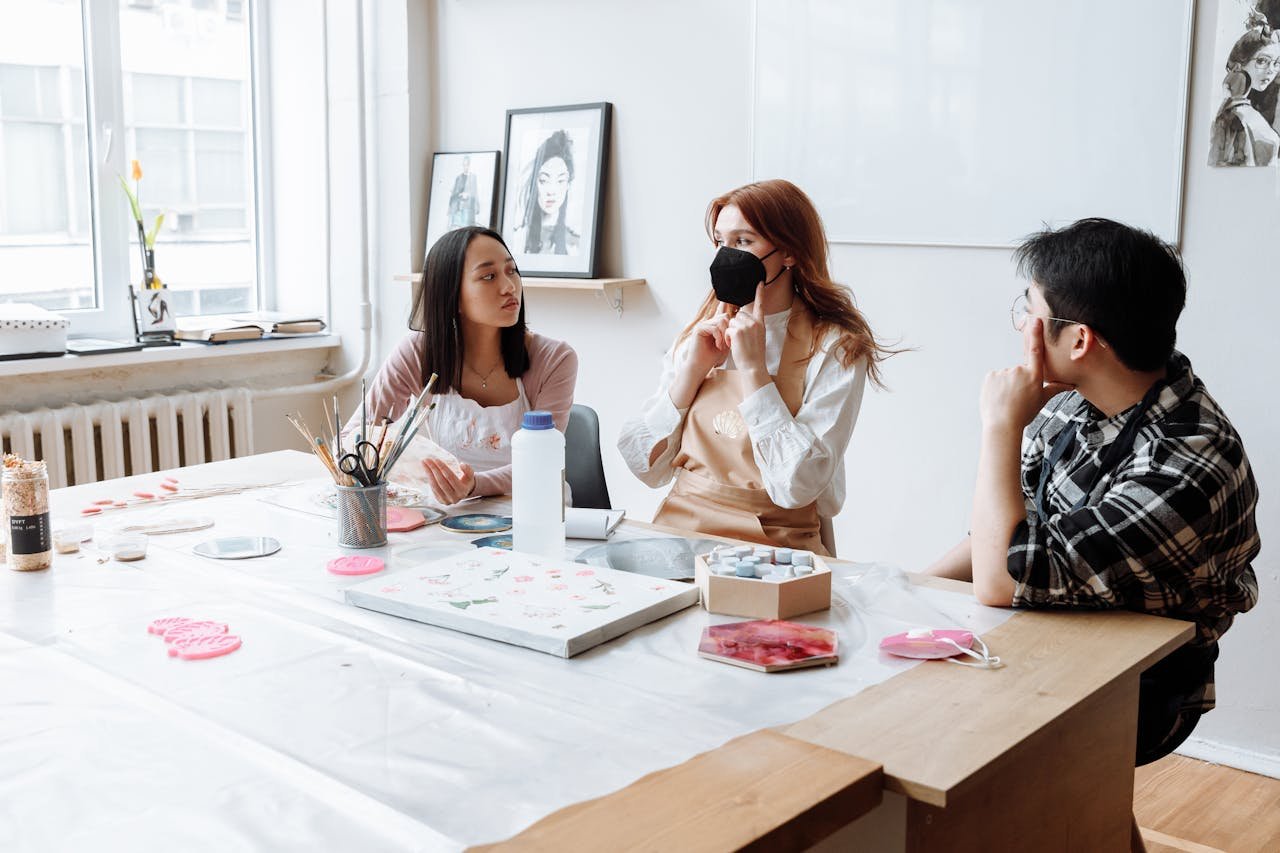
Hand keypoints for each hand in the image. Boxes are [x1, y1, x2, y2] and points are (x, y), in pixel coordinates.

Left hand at [421, 458, 474, 504]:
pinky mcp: (440, 500)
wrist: (462, 493)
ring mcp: (446, 500)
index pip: (450, 477)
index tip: (436, 459)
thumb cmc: (465, 482)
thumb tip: (462, 465)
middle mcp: (454, 497)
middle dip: (433, 469)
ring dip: (428, 473)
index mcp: (462, 491)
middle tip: (427, 459)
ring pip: (435, 485)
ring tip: (424, 464)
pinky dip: (429, 479)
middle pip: (441, 481)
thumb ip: (468, 469)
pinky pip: (433, 489)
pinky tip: (427, 471)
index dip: (443, 468)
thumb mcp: (470, 475)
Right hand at [685, 301, 732, 377]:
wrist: (700, 366)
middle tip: (727, 344)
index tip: (730, 342)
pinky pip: (715, 328)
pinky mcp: (698, 329)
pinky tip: (718, 347)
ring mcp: (702, 325)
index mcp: (712, 325)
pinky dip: (719, 338)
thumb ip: (729, 333)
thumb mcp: (725, 343)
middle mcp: (707, 323)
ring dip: (724, 335)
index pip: (726, 317)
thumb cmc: (712, 357)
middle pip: (724, 317)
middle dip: (728, 330)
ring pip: (721, 321)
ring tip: (723, 346)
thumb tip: (737, 323)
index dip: (731, 328)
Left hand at [726, 283, 768, 386]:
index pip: (760, 305)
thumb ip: (753, 327)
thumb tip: (742, 319)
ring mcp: (746, 326)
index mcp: (761, 324)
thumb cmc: (754, 356)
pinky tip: (733, 345)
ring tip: (737, 343)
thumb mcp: (759, 338)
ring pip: (732, 321)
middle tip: (739, 338)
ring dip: (730, 331)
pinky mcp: (737, 331)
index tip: (760, 283)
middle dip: (735, 324)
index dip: (760, 293)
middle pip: (739, 314)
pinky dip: (727, 337)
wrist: (753, 366)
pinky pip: (727, 329)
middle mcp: (754, 323)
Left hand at [979, 317, 1073, 432]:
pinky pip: (994, 378)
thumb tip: (1071, 385)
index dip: (1036, 334)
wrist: (1002, 425)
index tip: (1035, 320)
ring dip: (1006, 384)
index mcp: (1034, 376)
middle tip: (1017, 397)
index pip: (1036, 351)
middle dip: (1018, 381)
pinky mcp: (990, 376)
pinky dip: (995, 386)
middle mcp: (1019, 371)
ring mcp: (1003, 372)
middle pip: (1019, 371)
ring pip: (1006, 375)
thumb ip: (1055, 389)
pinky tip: (998, 397)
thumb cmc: (1023, 414)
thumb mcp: (1042, 400)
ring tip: (1007, 399)